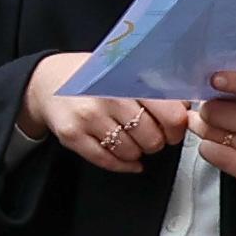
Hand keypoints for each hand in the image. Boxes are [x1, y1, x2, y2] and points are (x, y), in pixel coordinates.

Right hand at [21, 50, 190, 175]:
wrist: (47, 82)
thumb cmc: (93, 77)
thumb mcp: (125, 71)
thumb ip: (155, 87)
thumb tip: (188, 109)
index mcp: (127, 78)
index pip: (170, 114)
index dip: (176, 127)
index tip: (173, 128)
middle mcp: (107, 97)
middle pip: (152, 138)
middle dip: (156, 141)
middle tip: (151, 135)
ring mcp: (88, 118)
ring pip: (131, 152)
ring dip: (137, 151)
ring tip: (131, 139)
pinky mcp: (72, 136)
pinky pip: (107, 161)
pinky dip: (123, 164)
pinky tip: (127, 159)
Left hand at [190, 64, 235, 195]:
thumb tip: (203, 84)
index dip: (235, 82)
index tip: (215, 79)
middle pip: (216, 112)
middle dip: (207, 110)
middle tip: (212, 112)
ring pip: (209, 133)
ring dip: (204, 129)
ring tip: (219, 130)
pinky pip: (212, 153)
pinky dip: (207, 148)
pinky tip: (218, 146)